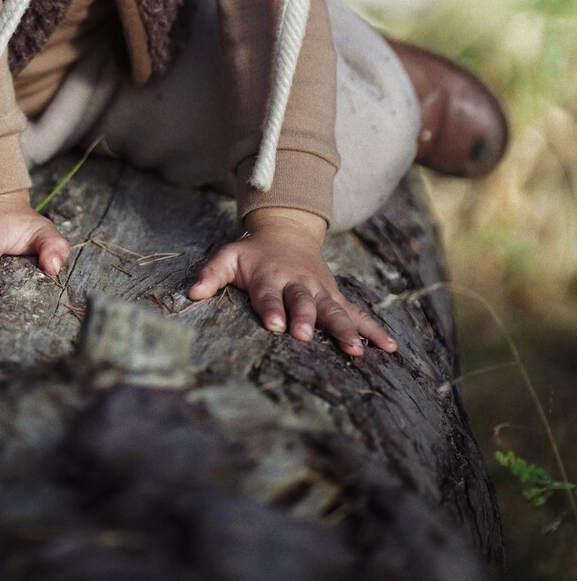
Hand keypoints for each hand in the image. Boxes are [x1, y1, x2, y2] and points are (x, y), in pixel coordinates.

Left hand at [187, 206, 396, 357]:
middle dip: (307, 318)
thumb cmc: (252, 253)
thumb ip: (211, 274)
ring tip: (356, 349)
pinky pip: (357, 312)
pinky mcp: (335, 296)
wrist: (286, 231)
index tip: (276, 325)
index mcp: (269, 276)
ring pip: (334, 310)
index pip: (269, 295)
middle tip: (307, 335)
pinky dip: (373, 329)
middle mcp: (297, 283)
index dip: (272, 309)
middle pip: (304, 302)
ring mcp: (320, 290)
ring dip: (346, 328)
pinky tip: (389, 347)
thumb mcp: (227, 256)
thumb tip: (192, 294)